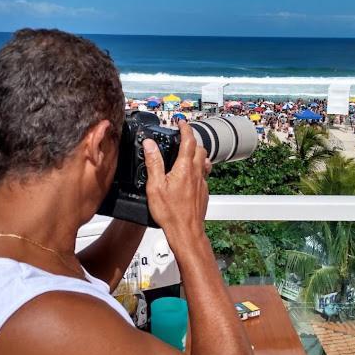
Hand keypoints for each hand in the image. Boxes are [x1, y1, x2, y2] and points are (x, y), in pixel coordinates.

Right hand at [143, 121, 210, 243]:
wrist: (186, 232)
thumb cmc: (171, 213)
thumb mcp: (155, 186)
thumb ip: (153, 163)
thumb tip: (150, 144)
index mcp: (184, 168)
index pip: (188, 140)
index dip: (185, 128)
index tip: (181, 122)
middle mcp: (196, 172)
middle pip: (199, 148)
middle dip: (191, 139)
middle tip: (182, 137)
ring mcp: (202, 182)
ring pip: (203, 161)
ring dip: (196, 153)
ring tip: (186, 153)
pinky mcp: (204, 192)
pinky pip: (203, 174)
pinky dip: (197, 168)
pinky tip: (189, 175)